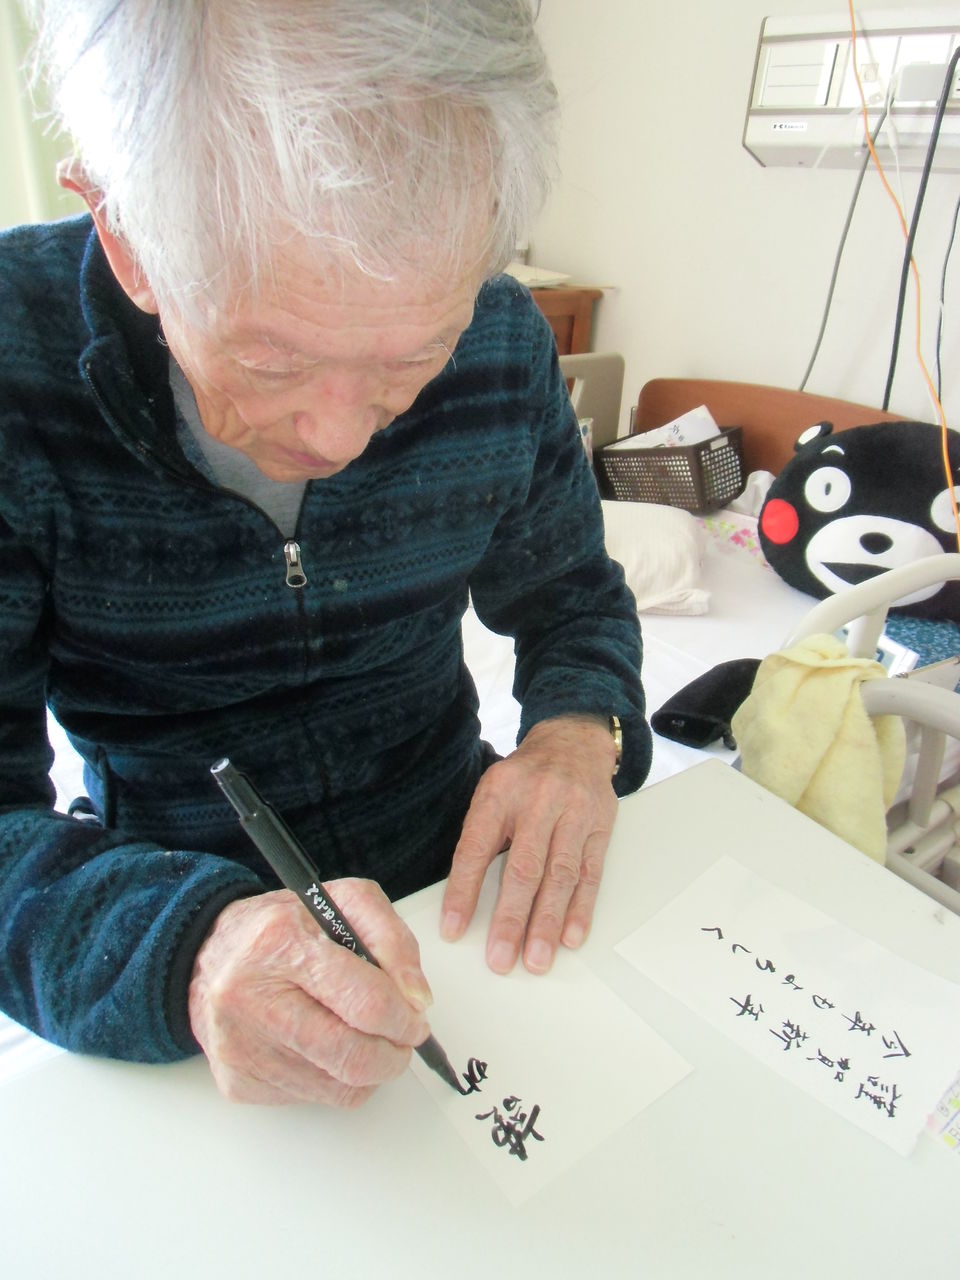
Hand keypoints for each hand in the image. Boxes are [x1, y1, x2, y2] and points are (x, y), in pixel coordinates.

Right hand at [188, 879, 432, 1105]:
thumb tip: (417, 999)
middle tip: (403, 1039)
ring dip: (369, 1069)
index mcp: (280, 943)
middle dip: (394, 1054)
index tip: (417, 1018)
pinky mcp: (238, 1082)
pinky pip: (313, 1098)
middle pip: (352, 1057)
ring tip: (365, 1038)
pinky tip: (325, 1048)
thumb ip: (392, 940)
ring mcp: (242, 1047)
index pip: (364, 1001)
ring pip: (338, 1087)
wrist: (209, 956)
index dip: (404, 1018)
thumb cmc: (281, 929)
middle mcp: (251, 999)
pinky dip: (335, 1080)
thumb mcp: (344, 903)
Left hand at [440, 715, 617, 975]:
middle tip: (500, 959)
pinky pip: (591, 873)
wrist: (573, 741)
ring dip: (548, 923)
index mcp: (499, 793)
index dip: (464, 891)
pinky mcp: (601, 826)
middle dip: (511, 919)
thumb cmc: (524, 779)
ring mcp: (574, 813)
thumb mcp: (493, 793)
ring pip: (560, 876)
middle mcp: (538, 801)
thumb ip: (481, 838)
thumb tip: (462, 900)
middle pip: (524, 868)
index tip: (453, 929)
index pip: (477, 848)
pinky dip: (581, 909)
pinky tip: (572, 937)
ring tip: (537, 959)